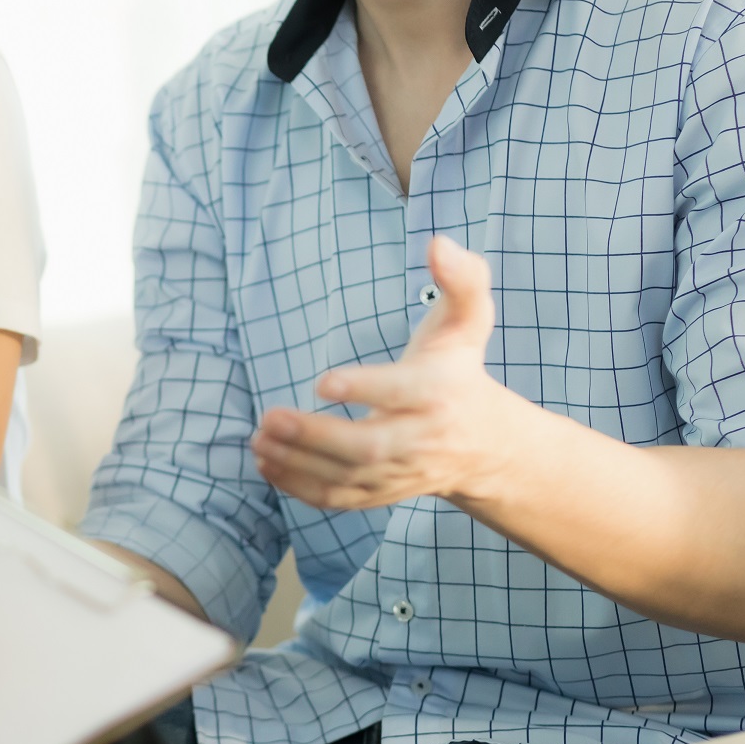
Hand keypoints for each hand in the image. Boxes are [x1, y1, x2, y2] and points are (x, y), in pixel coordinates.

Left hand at [251, 236, 542, 509]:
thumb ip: (460, 278)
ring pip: (349, 478)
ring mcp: (403, 472)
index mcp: (442, 391)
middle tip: (270, 417)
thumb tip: (437, 243)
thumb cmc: (461, 369)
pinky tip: (266, 464)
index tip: (323, 381)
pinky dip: (300, 489)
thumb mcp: (469, 320)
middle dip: (317, 436)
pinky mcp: (384, 492)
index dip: (364, 388)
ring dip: (298, 463)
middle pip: (370, 447)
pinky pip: (341, 500)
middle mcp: (424, 438)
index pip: (403, 393)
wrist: (486, 445)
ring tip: (258, 439)